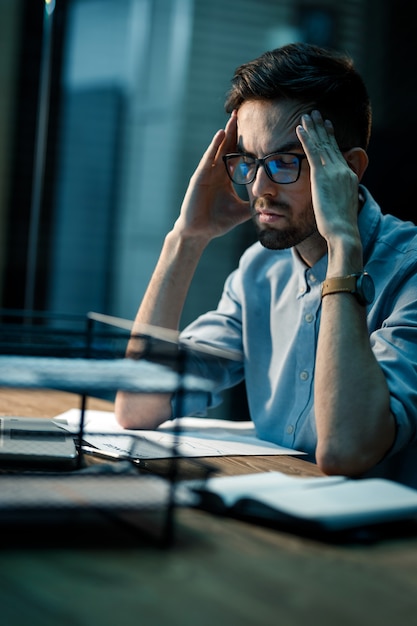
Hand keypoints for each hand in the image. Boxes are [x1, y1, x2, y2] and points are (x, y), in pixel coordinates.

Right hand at [175, 111, 250, 240]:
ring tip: (233, 117)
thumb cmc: (217, 222)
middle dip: (235, 130)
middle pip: (227, 146)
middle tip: (243, 112)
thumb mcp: (242, 211)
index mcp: (225, 178)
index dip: (244, 142)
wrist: (199, 232)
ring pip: (218, 148)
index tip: (255, 128)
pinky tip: (221, 134)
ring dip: (226, 132)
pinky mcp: (199, 178)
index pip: (236, 155)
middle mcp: (216, 172)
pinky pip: (208, 158)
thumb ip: (255, 204)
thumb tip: (273, 204)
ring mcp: (207, 173)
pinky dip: (214, 146)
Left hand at [296, 110, 360, 244]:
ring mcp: (333, 171)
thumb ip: (335, 194)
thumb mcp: (340, 205)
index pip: (338, 152)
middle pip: (330, 144)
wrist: (343, 230)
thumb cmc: (340, 225)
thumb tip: (330, 196)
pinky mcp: (322, 176)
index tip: (327, 126)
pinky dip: (306, 139)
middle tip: (316, 113)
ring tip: (306, 116)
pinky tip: (299, 129)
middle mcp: (342, 170)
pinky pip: (312, 152)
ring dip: (313, 128)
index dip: (331, 138)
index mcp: (348, 176)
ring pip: (321, 145)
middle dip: (322, 128)